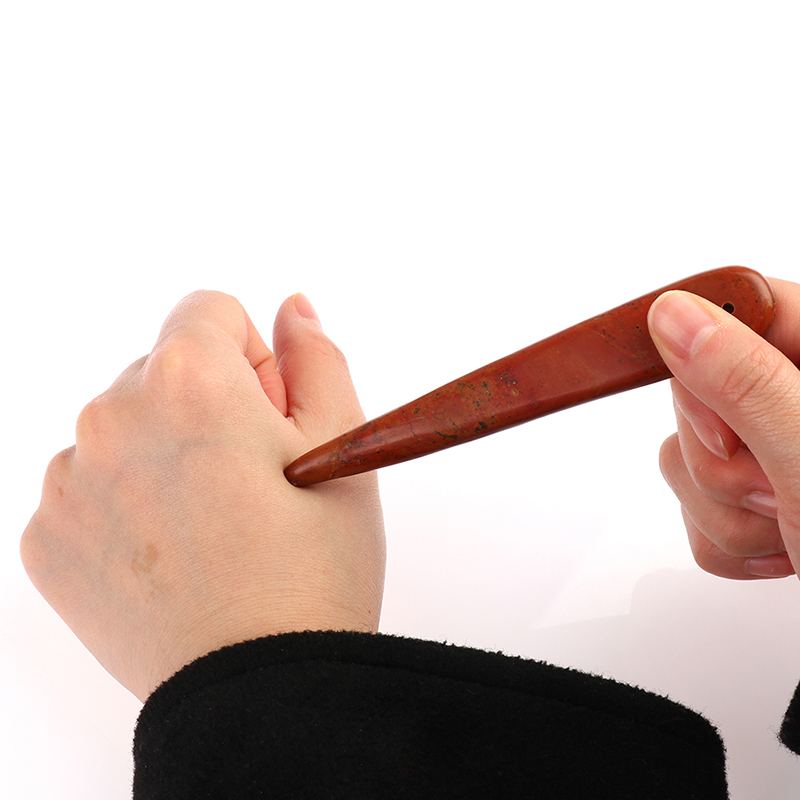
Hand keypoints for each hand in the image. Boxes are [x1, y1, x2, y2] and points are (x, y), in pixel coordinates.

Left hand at [21, 291, 385, 700]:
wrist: (261, 686)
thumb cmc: (314, 569)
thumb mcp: (342, 444)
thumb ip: (316, 357)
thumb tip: (292, 308)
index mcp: (188, 382)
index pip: (208, 310)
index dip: (252, 358)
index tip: (269, 415)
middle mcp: (109, 418)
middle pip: (162, 369)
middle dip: (207, 402)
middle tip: (250, 477)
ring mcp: (68, 483)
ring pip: (122, 427)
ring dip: (162, 450)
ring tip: (212, 521)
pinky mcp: (47, 540)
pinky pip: (89, 487)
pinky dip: (125, 503)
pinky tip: (172, 551)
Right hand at [647, 277, 799, 579]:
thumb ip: (745, 382)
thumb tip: (675, 315)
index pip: (730, 309)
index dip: (702, 367)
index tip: (727, 428)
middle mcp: (796, 394)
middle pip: (693, 395)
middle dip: (723, 463)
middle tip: (780, 490)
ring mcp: (773, 444)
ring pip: (683, 457)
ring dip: (726, 512)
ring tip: (790, 526)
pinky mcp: (754, 493)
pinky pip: (689, 505)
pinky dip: (727, 540)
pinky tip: (781, 545)